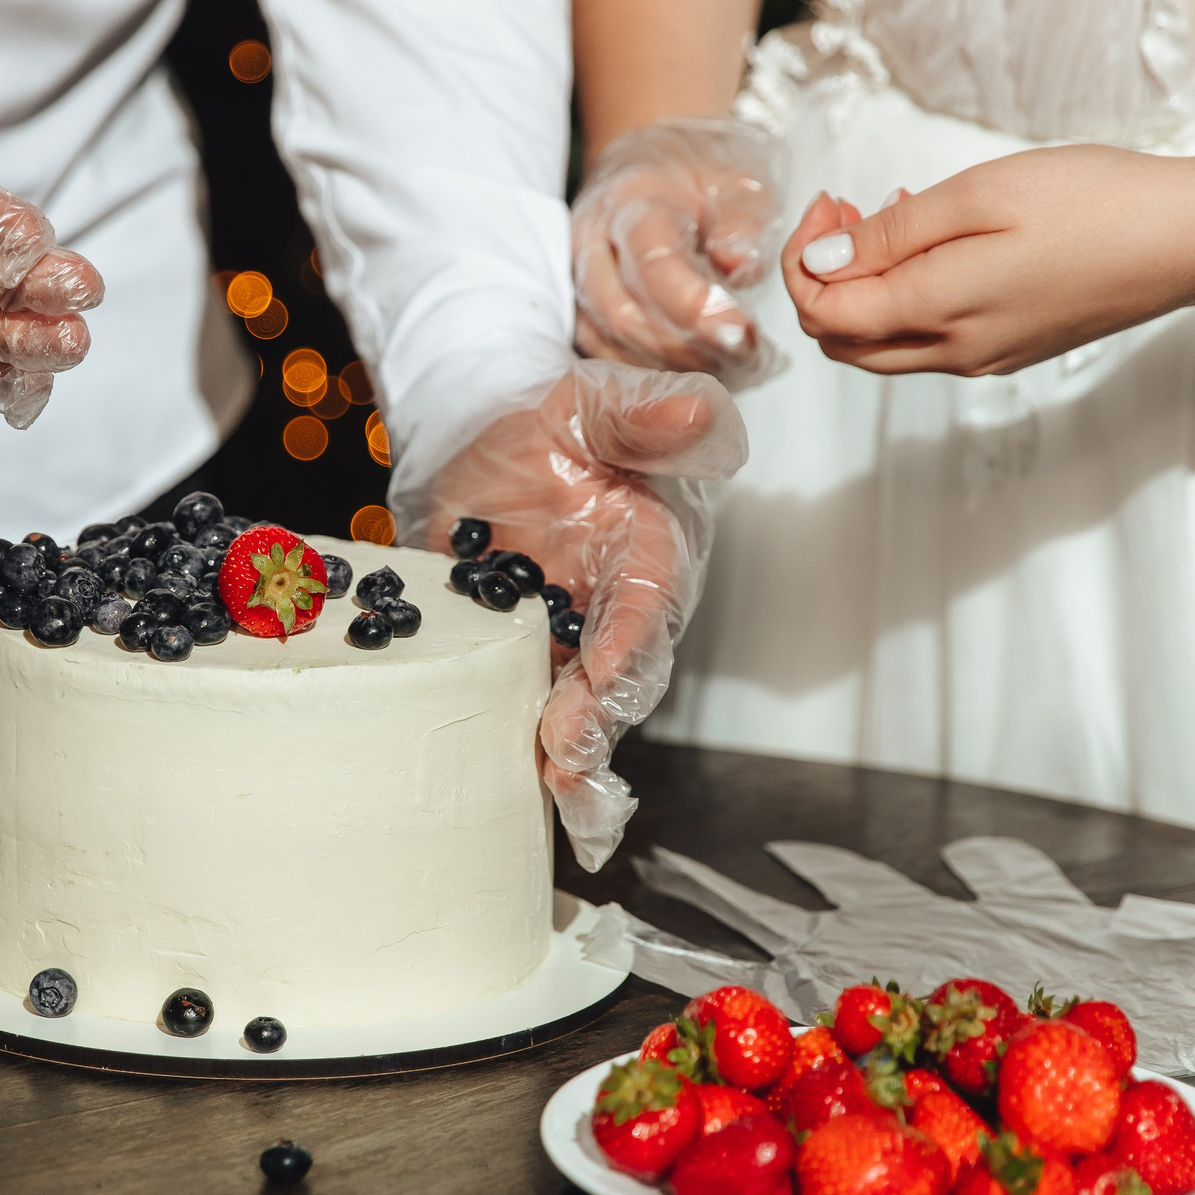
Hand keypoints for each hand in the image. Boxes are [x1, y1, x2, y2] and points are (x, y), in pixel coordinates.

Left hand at [419, 359, 747, 870]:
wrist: (496, 448)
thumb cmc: (563, 429)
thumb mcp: (595, 406)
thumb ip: (643, 417)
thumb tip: (698, 412)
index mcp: (646, 552)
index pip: (646, 602)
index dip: (628, 638)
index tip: (603, 670)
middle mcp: (615, 610)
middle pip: (619, 677)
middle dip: (597, 720)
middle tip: (564, 757)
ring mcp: (570, 641)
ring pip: (582, 708)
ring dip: (569, 753)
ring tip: (552, 789)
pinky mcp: (519, 656)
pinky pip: (527, 707)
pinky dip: (520, 746)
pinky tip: (507, 785)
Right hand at [571, 118, 787, 386]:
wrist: (655, 168)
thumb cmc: (701, 179)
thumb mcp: (738, 183)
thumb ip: (742, 220)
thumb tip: (738, 264)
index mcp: (628, 202)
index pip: (652, 263)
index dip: (695, 306)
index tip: (742, 332)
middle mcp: (589, 242)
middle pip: (623, 313)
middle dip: (685, 346)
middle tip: (744, 356)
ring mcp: (577, 280)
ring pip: (609, 341)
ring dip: (669, 365)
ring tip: (728, 366)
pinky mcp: (580, 309)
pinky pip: (604, 354)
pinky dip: (649, 371)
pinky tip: (694, 370)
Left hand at [782, 143, 1194, 375]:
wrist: (1192, 238)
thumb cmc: (1095, 204)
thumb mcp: (980, 196)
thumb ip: (892, 235)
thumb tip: (821, 264)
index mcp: (939, 313)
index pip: (824, 313)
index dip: (804, 260)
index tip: (829, 204)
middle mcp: (956, 352)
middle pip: (844, 341)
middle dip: (825, 278)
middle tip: (848, 211)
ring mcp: (987, 357)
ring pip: (885, 344)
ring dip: (867, 285)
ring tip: (894, 213)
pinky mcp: (1014, 348)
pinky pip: (932, 337)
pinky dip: (910, 294)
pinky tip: (939, 240)